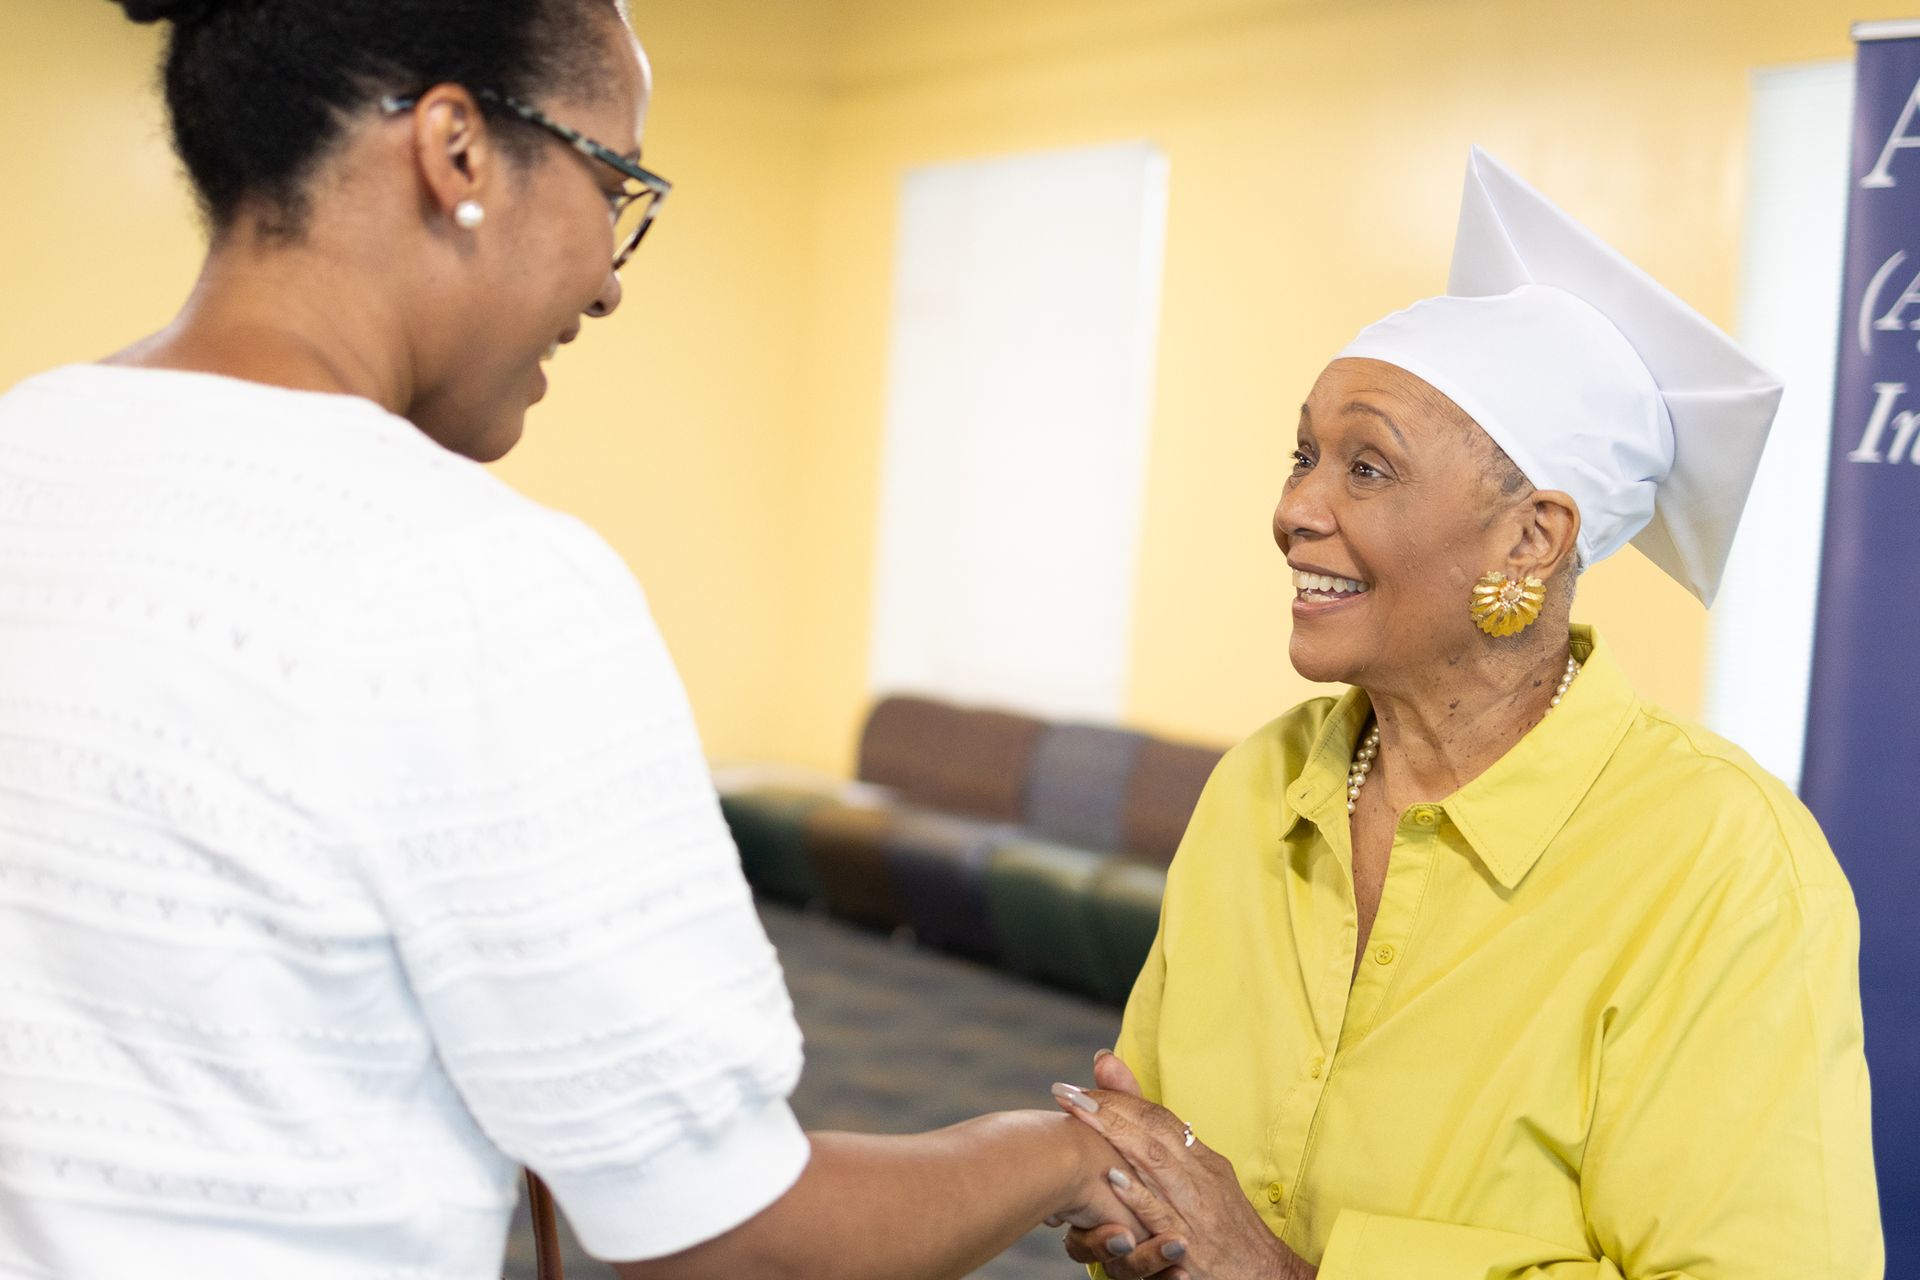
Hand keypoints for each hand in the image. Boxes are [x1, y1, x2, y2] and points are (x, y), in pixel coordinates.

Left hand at [1052, 1053, 1316, 1279]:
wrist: (1264, 1274)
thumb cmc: (1224, 1226)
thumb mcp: (1201, 1179)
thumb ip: (1165, 1149)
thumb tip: (1142, 1117)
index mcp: (1202, 1160)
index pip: (1159, 1118)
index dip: (1120, 1099)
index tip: (1081, 1088)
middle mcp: (1201, 1178)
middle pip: (1154, 1132)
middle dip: (1109, 1109)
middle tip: (1070, 1094)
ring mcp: (1197, 1211)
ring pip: (1156, 1164)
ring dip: (1116, 1137)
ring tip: (1082, 1117)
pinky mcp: (1192, 1246)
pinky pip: (1164, 1217)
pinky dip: (1139, 1196)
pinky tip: (1112, 1178)